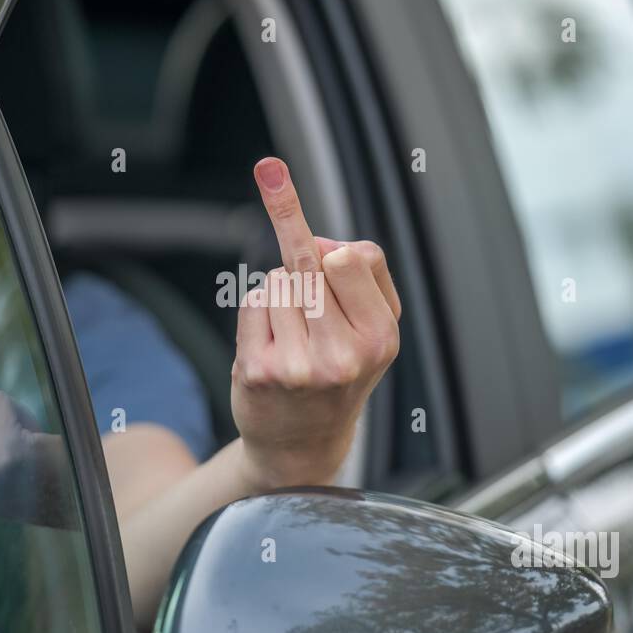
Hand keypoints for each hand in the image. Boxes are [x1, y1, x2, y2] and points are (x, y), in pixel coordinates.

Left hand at [232, 157, 400, 490]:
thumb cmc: (341, 372)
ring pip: (277, 281)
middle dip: (305, 272)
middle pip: (308, 264)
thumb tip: (323, 241)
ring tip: (295, 335)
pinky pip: (252, 302)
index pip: (349, 258)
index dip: (324, 240)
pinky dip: (259, 312)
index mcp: (380, 338)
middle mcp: (343, 355)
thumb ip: (367, 271)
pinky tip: (272, 344)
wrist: (302, 444)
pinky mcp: (258, 371)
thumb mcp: (376, 326)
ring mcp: (298, 366)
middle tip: (310, 305)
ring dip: (282, 294)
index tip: (278, 188)